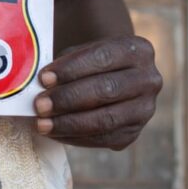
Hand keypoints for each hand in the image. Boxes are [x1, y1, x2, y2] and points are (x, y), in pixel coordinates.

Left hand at [34, 35, 161, 149]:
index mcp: (138, 49)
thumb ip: (66, 64)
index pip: (102, 58)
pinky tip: (55, 133)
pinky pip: (104, 139)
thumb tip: (39, 84)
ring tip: (42, 124)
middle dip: (69, 99)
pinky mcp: (134, 133)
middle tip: (39, 105)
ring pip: (106, 119)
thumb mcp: (84, 51)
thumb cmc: (92, 61)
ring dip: (70, 123)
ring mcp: (145, 109)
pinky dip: (76, 137)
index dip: (72, 69)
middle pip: (106, 90)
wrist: (116, 76)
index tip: (44, 78)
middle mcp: (149, 79)